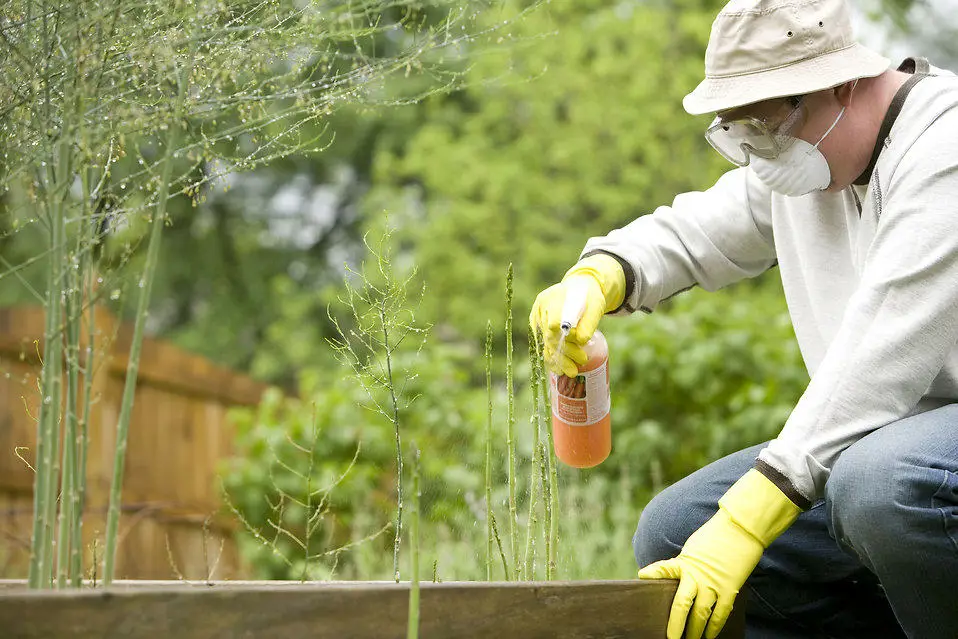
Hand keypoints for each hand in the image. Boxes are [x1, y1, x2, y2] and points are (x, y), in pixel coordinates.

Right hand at [529, 254, 624, 377]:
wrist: (578, 290)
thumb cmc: (588, 297)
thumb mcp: (594, 304)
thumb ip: (589, 320)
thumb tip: (582, 341)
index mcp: (553, 298)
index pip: (554, 318)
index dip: (563, 333)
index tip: (578, 342)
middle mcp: (541, 309)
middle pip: (551, 334)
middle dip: (566, 350)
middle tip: (582, 360)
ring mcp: (537, 320)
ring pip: (546, 343)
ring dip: (559, 359)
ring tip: (572, 372)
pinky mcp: (538, 330)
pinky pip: (543, 347)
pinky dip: (552, 359)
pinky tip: (559, 370)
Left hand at [638, 469, 800, 638]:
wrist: (740, 530)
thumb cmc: (713, 539)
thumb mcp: (691, 550)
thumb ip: (682, 567)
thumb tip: (676, 581)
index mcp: (684, 562)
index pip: (664, 569)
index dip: (653, 574)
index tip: (642, 578)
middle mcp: (696, 575)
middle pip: (682, 604)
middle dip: (676, 624)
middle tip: (671, 638)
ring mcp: (713, 584)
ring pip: (701, 615)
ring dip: (695, 631)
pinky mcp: (729, 590)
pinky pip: (720, 614)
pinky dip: (714, 627)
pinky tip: (709, 635)